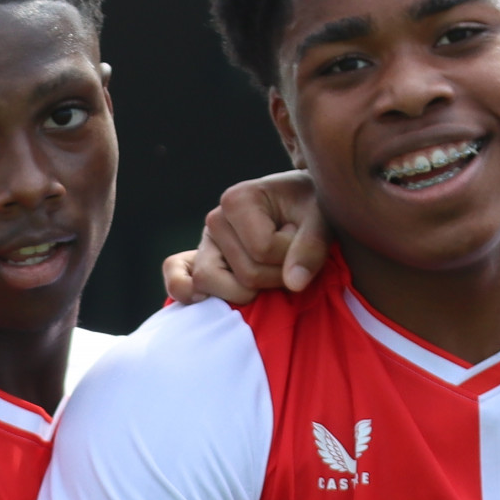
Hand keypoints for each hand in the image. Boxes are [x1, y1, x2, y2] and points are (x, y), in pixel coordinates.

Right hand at [162, 172, 330, 306]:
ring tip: (269, 271)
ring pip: (212, 282)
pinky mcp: (201, 262)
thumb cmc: (309, 208)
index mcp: (237, 199)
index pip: (263, 250)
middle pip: (245, 273)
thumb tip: (294, 284)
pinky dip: (183, 290)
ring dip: (251, 290)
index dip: (291, 255)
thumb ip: (311, 248)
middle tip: (291, 256)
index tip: (300, 236)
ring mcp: (205, 244)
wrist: (300, 206)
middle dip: (278, 276)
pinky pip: (179, 278)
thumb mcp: (321, 219)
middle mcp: (215, 220)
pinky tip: (201, 300)